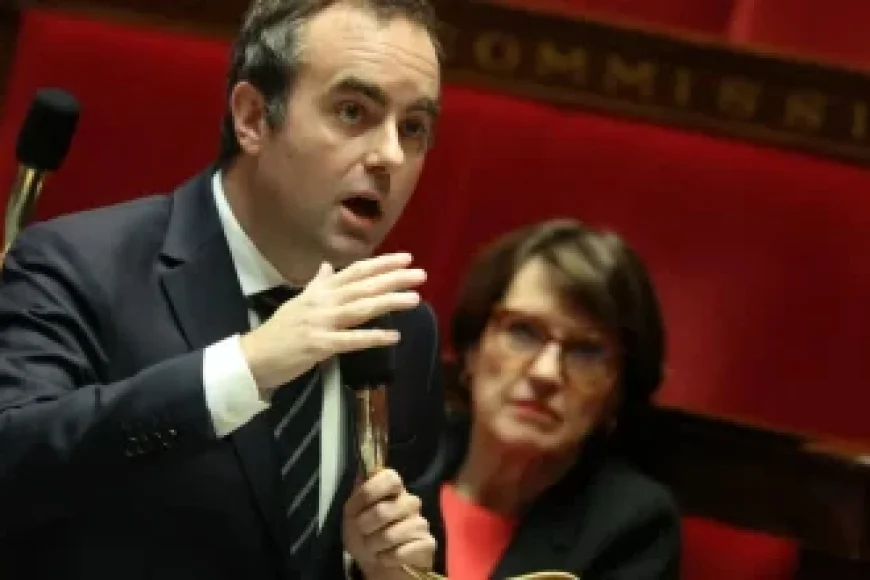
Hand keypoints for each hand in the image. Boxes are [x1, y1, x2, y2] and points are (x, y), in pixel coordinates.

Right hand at [240, 252, 425, 395]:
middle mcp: (322, 301)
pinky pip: (351, 340)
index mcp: (320, 290)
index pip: (356, 272)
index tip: (406, 258)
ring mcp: (321, 322)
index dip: (381, 264)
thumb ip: (318, 284)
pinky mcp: (319, 345)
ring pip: (360, 308)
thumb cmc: (281, 330)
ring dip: (388, 302)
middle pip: (363, 286)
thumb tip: (328, 266)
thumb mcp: (299, 301)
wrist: (255, 356)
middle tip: (420, 274)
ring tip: (414, 299)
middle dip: (393, 279)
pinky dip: (373, 338)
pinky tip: (394, 337)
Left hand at [343, 469, 435, 577]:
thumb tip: (363, 470)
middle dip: (364, 527)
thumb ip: (358, 493)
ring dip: (373, 546)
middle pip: (383, 511)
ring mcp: (421, 523)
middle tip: (363, 532)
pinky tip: (386, 557)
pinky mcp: (427, 544)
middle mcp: (410, 502)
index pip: (390, 478)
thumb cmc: (364, 533)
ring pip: (390, 535)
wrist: (376, 562)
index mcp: (394, 489)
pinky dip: (385, 558)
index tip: (356, 506)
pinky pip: (400, 553)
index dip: (370, 491)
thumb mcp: (352, 513)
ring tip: (373, 547)